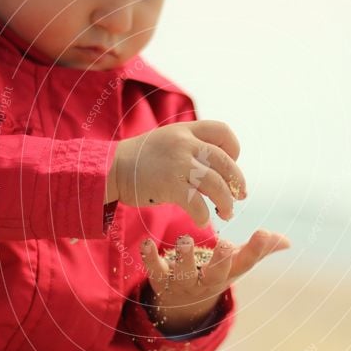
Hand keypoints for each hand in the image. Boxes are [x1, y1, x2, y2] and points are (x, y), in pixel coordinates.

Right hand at [106, 120, 246, 226]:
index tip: (230, 165)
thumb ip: (190, 146)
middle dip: (237, 182)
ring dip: (226, 203)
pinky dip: (204, 215)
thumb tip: (217, 165)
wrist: (110, 169)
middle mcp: (185, 143)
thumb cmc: (140, 160)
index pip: (223, 131)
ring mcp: (178, 164)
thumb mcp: (167, 140)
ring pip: (216, 184)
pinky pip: (197, 203)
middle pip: (226, 162)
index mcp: (186, 130)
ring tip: (227, 213)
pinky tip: (202, 220)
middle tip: (239, 196)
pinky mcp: (169, 185)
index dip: (233, 149)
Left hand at [139, 229, 290, 334]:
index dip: (256, 249)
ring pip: (185, 274)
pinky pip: (154, 270)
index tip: (263, 232)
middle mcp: (207, 280)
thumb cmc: (215, 273)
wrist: (182, 303)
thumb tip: (287, 241)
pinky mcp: (161, 278)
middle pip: (216, 275)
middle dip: (221, 261)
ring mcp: (184, 282)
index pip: (246, 262)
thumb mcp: (238, 263)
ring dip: (185, 258)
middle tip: (225, 244)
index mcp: (229, 272)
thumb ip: (260, 249)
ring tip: (185, 240)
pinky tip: (148, 244)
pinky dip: (150, 258)